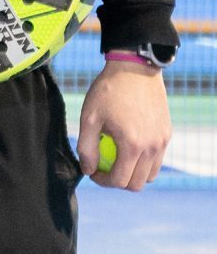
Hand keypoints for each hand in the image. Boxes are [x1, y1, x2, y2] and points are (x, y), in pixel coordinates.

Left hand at [76, 59, 169, 189]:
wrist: (135, 69)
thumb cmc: (108, 91)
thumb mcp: (89, 118)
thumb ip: (86, 148)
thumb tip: (88, 170)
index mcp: (132, 145)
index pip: (119, 181)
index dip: (102, 181)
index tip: (92, 171)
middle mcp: (152, 147)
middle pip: (137, 184)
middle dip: (118, 182)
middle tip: (104, 168)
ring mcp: (162, 141)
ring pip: (150, 175)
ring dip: (133, 174)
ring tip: (117, 159)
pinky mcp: (167, 134)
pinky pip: (157, 160)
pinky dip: (144, 162)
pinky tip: (128, 147)